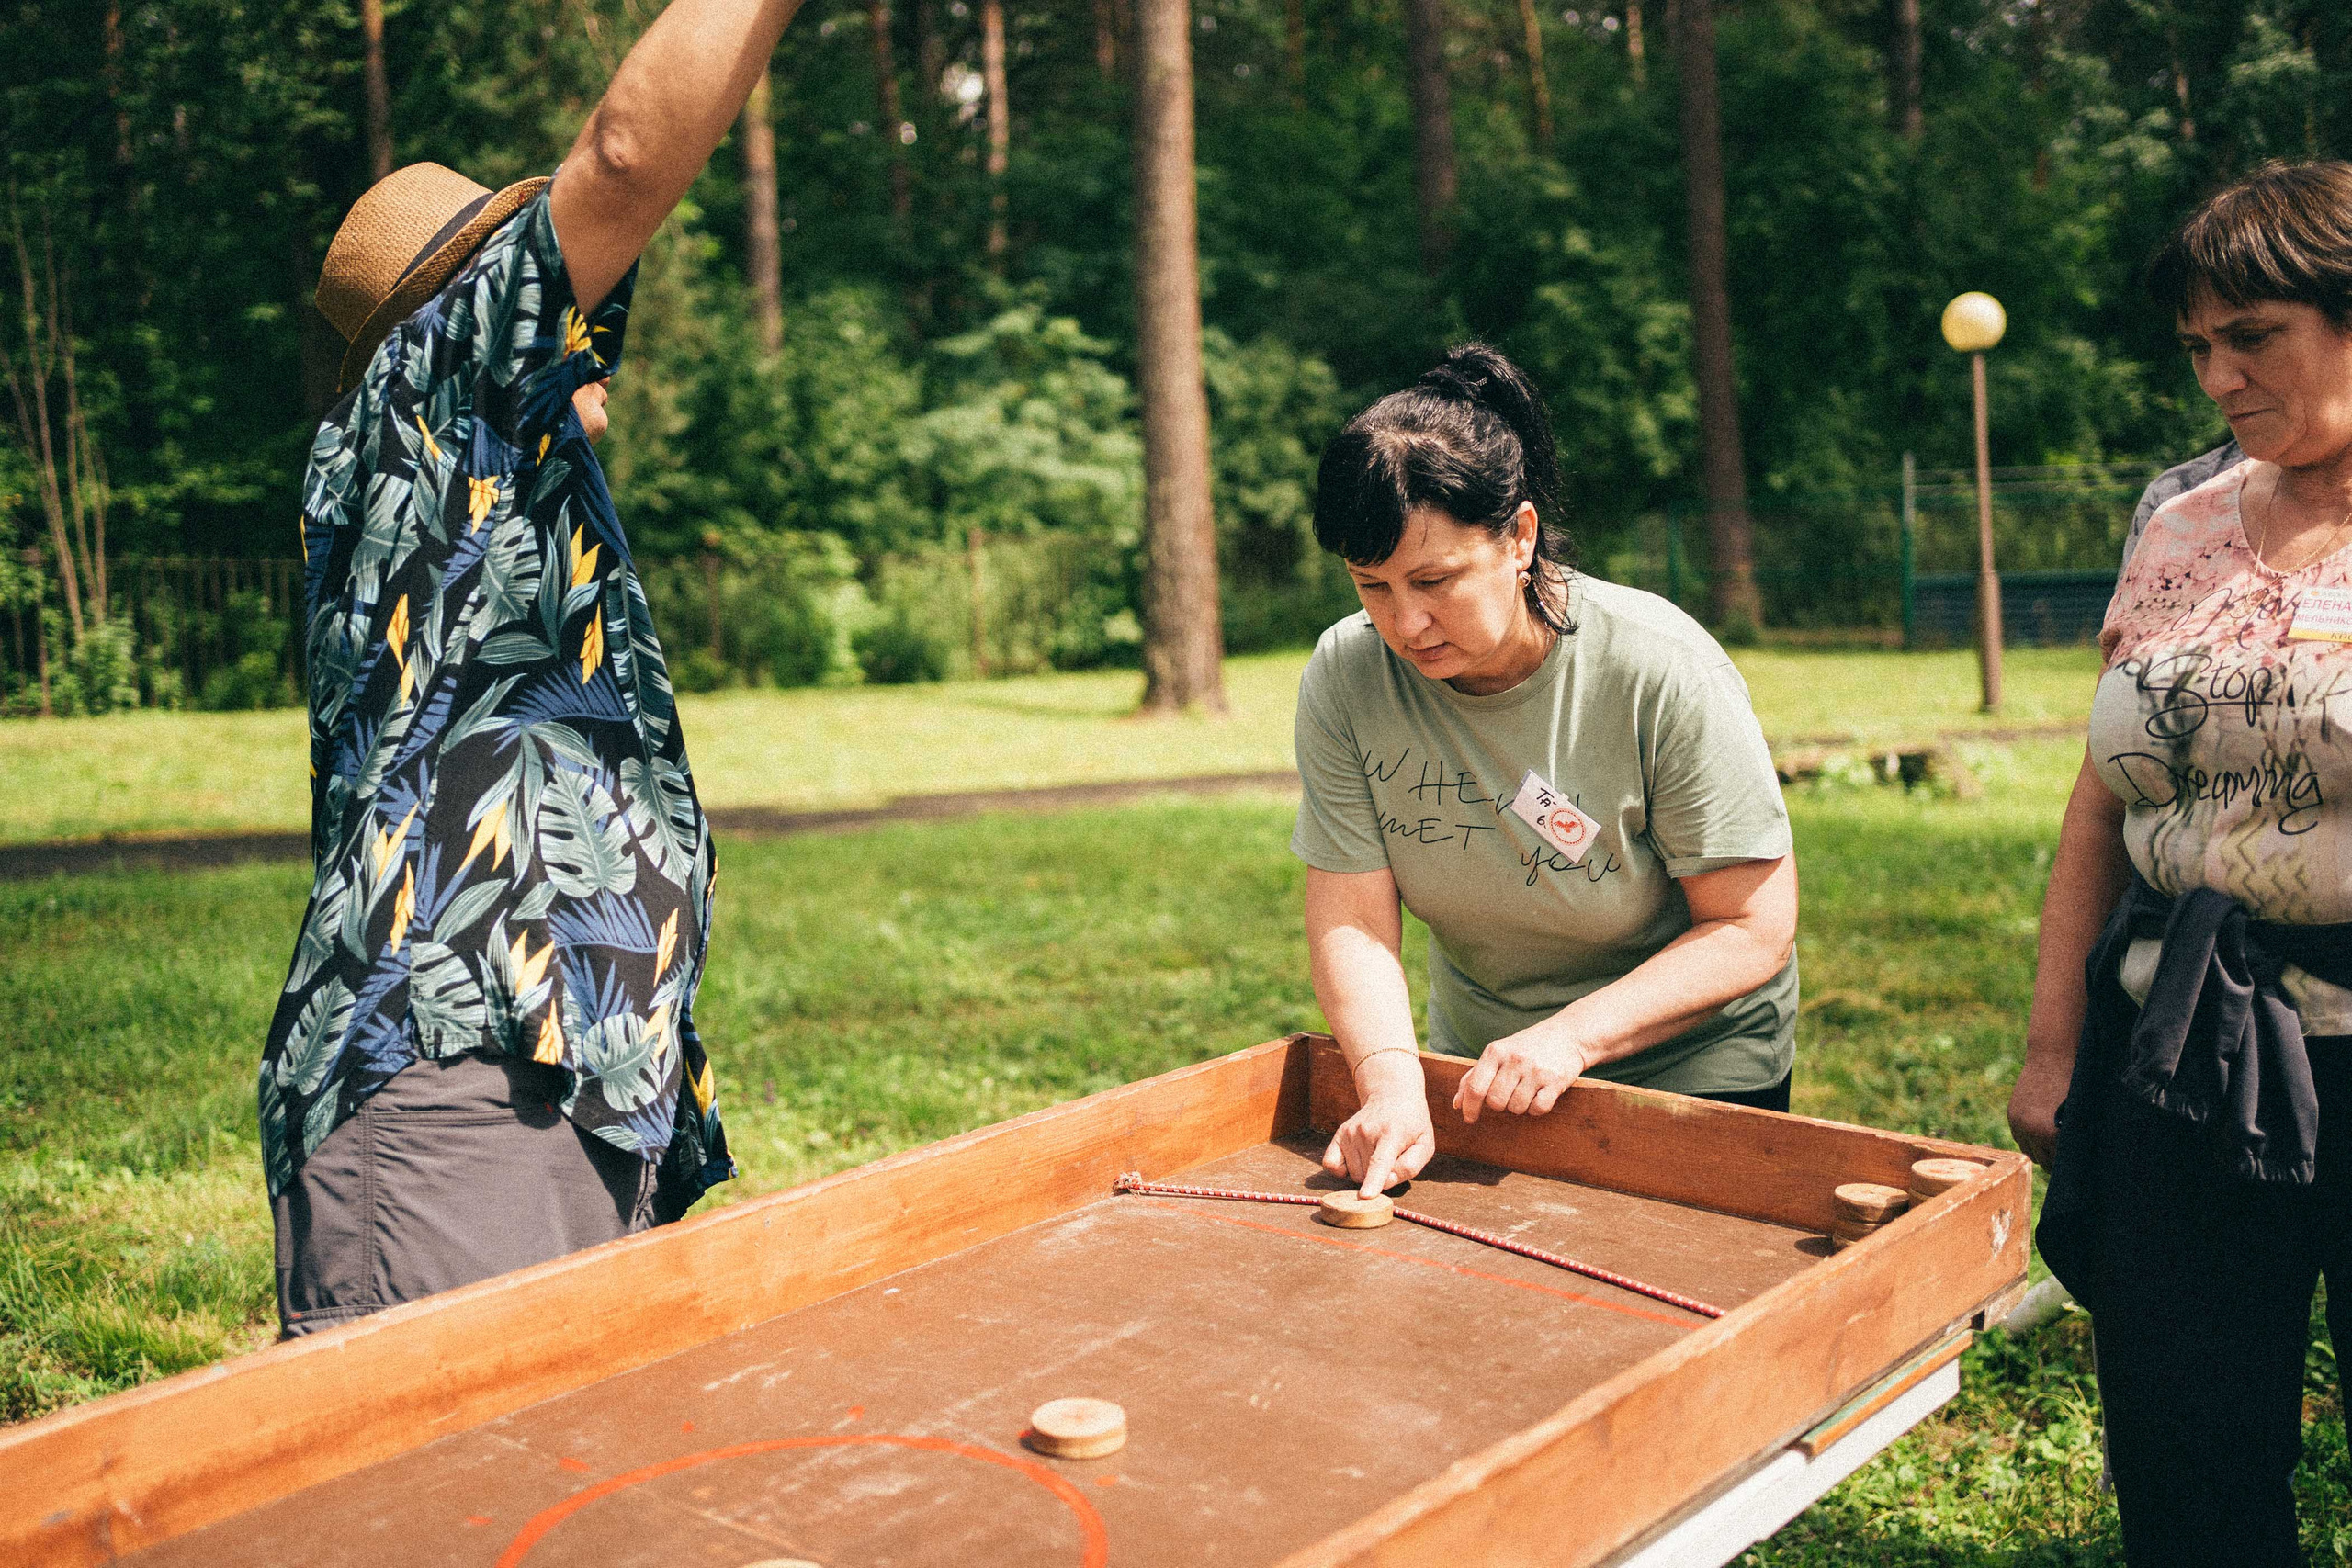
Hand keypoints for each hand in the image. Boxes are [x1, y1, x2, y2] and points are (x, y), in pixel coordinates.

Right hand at [1322, 1053, 1435, 1196]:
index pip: (1380, 1161)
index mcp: (1392, 1134)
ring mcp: (1350, 1132)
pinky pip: (1331, 1164)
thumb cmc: (1412, 1126)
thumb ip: (1410, 1166)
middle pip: (1366, 1175)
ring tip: (1378, 1153)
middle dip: (1379, 1179)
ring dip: (1365, 1173)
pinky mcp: (1339, 1134)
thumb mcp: (1425, 1144)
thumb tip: (1386, 1182)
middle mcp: (1367, 1131)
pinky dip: (1342, 1169)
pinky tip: (1357, 1159)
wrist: (1392, 1097)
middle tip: (1390, 1159)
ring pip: (1353, 1174)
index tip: (1365, 1196)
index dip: (1373, 1181)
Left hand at [1453, 1027, 1587, 1124]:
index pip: (1475, 1087)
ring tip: (1526, 1091)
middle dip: (1499, 1105)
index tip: (1469, 1118)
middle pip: (1495, 1102)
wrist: (1567, 1035)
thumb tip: (1457, 1104)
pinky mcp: (1555, 1081)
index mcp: (1495, 1052)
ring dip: (1519, 1106)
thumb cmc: (1526, 1047)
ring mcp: (1536, 1070)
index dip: (1470, 1107)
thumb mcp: (1498, 1053)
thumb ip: (1475, 1076)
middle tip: (1509, 1094)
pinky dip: (1536, 1108)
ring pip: (1516, 1108)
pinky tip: (1539, 1095)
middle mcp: (1515, 1060)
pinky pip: (1538, 1109)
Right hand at [2007, 1049, 2070, 1168]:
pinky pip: (2019, 1138)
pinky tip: (2041, 1136)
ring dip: (2041, 1153)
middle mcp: (2032, 1131)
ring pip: (2029, 1152)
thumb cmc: (2075, 1085)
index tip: (2078, 1167)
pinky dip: (2030, 1141)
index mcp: (2051, 1133)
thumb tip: (2079, 1156)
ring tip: (2054, 1149)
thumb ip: (2076, 1138)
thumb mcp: (2080, 1115)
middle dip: (2056, 1161)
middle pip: (2044, 1161)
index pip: (2061, 1163)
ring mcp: (2019, 1123)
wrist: (2052, 1058)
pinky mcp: (2012, 1115)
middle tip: (2068, 1160)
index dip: (2071, 1165)